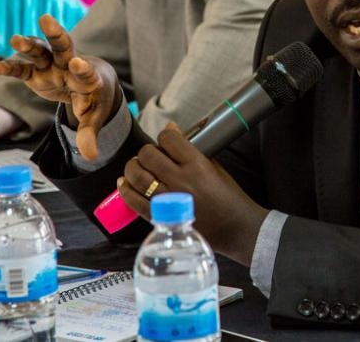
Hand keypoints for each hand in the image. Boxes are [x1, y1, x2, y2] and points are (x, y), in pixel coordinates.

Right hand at [0, 14, 120, 159]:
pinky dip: (9, 67)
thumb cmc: (93, 99)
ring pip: (40, 52)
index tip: (79, 64)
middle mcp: (68, 66)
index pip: (86, 71)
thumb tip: (90, 157)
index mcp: (88, 77)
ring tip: (16, 40)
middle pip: (64, 47)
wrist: (90, 82)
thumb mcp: (93, 118)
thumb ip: (89, 134)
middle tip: (48, 20)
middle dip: (56, 35)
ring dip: (29, 45)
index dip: (83, 69)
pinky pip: (21, 69)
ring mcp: (51, 67)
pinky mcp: (36, 73)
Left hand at [118, 125, 268, 265]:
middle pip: (148, 155)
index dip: (165, 135)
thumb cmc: (228, 196)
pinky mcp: (162, 217)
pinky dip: (126, 190)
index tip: (166, 139)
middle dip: (147, 152)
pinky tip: (124, 183)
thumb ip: (192, 150)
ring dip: (132, 168)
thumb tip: (171, 131)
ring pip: (137, 176)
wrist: (235, 227)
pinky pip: (135, 201)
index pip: (168, 139)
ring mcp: (169, 199)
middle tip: (151, 156)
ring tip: (136, 167)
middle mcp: (180, 180)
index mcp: (197, 164)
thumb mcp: (215, 167)